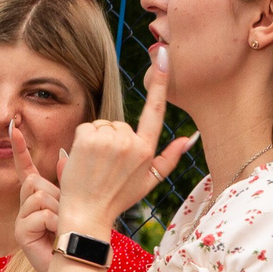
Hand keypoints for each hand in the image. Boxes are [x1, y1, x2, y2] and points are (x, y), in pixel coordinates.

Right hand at [11, 117, 62, 271]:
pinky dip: (53, 223)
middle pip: (34, 181)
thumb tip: (62, 153)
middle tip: (63, 216)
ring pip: (38, 196)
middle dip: (54, 194)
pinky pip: (39, 213)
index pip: (26, 169)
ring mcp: (21, 220)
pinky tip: (55, 235)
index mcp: (38, 197)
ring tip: (61, 227)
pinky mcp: (20, 232)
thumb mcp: (74, 202)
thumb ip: (68, 180)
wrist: (75, 264)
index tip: (15, 128)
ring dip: (57, 210)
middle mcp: (26, 206)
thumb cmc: (77, 235)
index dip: (20, 150)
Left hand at [53, 53, 194, 238]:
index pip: (155, 111)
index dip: (161, 83)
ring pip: (102, 125)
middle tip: (105, 165)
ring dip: (96, 140)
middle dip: (111, 139)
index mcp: (146, 151)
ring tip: (95, 165)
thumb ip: (170, 158)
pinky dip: (82, 140)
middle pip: (119, 124)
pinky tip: (84, 160)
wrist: (87, 215)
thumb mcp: (148, 182)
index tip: (164, 56)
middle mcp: (131, 143)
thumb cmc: (117, 199)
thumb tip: (190, 138)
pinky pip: (87, 127)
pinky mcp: (89, 138)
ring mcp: (110, 140)